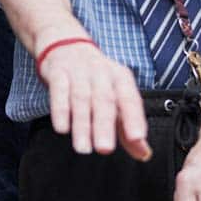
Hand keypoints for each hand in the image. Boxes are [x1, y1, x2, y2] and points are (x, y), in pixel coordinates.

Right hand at [38, 38, 149, 159]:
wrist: (67, 47)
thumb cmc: (96, 79)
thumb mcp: (115, 97)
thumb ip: (128, 126)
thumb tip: (143, 154)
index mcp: (120, 78)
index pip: (130, 98)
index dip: (134, 118)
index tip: (137, 138)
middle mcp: (101, 73)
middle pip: (104, 100)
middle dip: (104, 125)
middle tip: (105, 149)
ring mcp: (79, 71)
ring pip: (81, 98)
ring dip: (82, 125)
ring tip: (83, 148)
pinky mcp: (57, 72)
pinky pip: (59, 91)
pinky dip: (60, 110)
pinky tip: (62, 128)